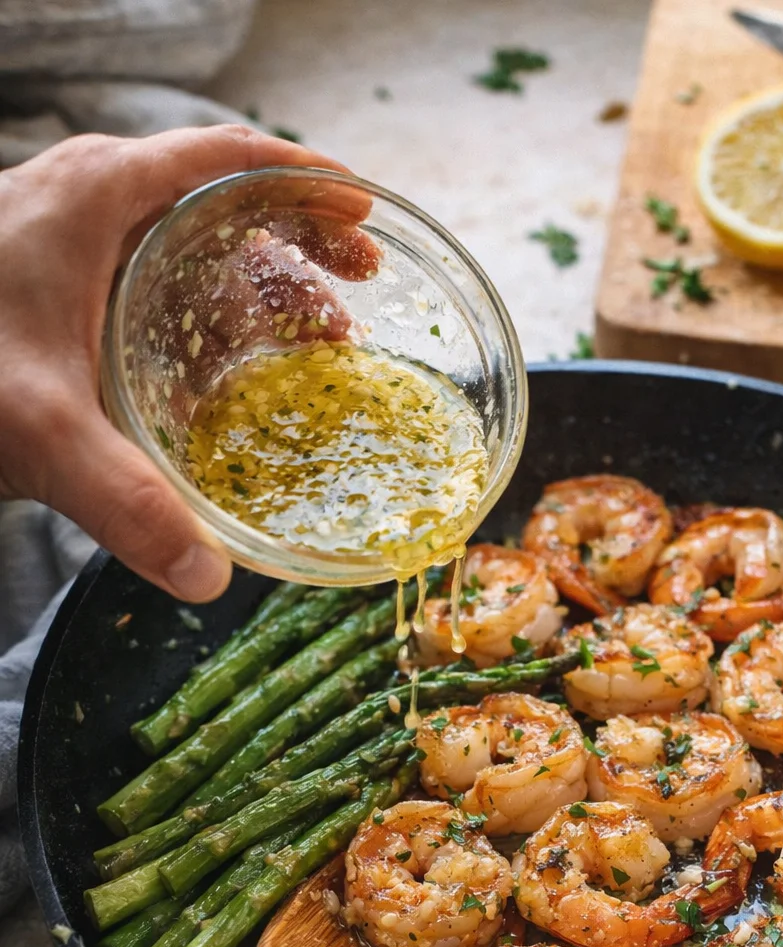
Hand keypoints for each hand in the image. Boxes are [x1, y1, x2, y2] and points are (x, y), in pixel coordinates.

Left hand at [0, 126, 362, 602]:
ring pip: (190, 240)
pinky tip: (235, 368)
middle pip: (220, 195)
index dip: (303, 178)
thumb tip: (207, 577)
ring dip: (259, 282)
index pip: (227, 157)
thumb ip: (128, 503)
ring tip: (318, 338)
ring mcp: (72, 238)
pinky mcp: (57, 283)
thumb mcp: (44, 431)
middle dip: (297, 238)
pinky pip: (155, 279)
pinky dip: (208, 311)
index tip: (363, 209)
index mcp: (100, 195)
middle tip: (361, 283)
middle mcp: (90, 201)